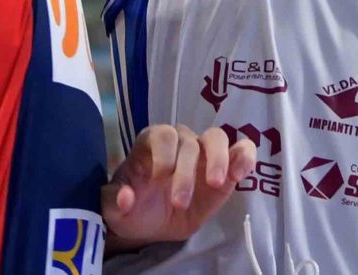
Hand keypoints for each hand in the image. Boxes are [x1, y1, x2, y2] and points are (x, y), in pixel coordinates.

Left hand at [102, 123, 254, 248]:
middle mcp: (180, 141)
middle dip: (185, 172)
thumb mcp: (114, 210)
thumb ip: (113, 203)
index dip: (163, 153)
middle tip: (179, 202)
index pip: (162, 134)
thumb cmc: (133, 208)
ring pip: (216, 138)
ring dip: (218, 158)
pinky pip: (240, 151)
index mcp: (152, 143)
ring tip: (216, 183)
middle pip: (188, 141)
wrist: (152, 223)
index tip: (160, 178)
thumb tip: (125, 198)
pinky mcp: (225, 168)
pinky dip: (244, 157)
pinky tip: (241, 174)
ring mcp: (204, 152)